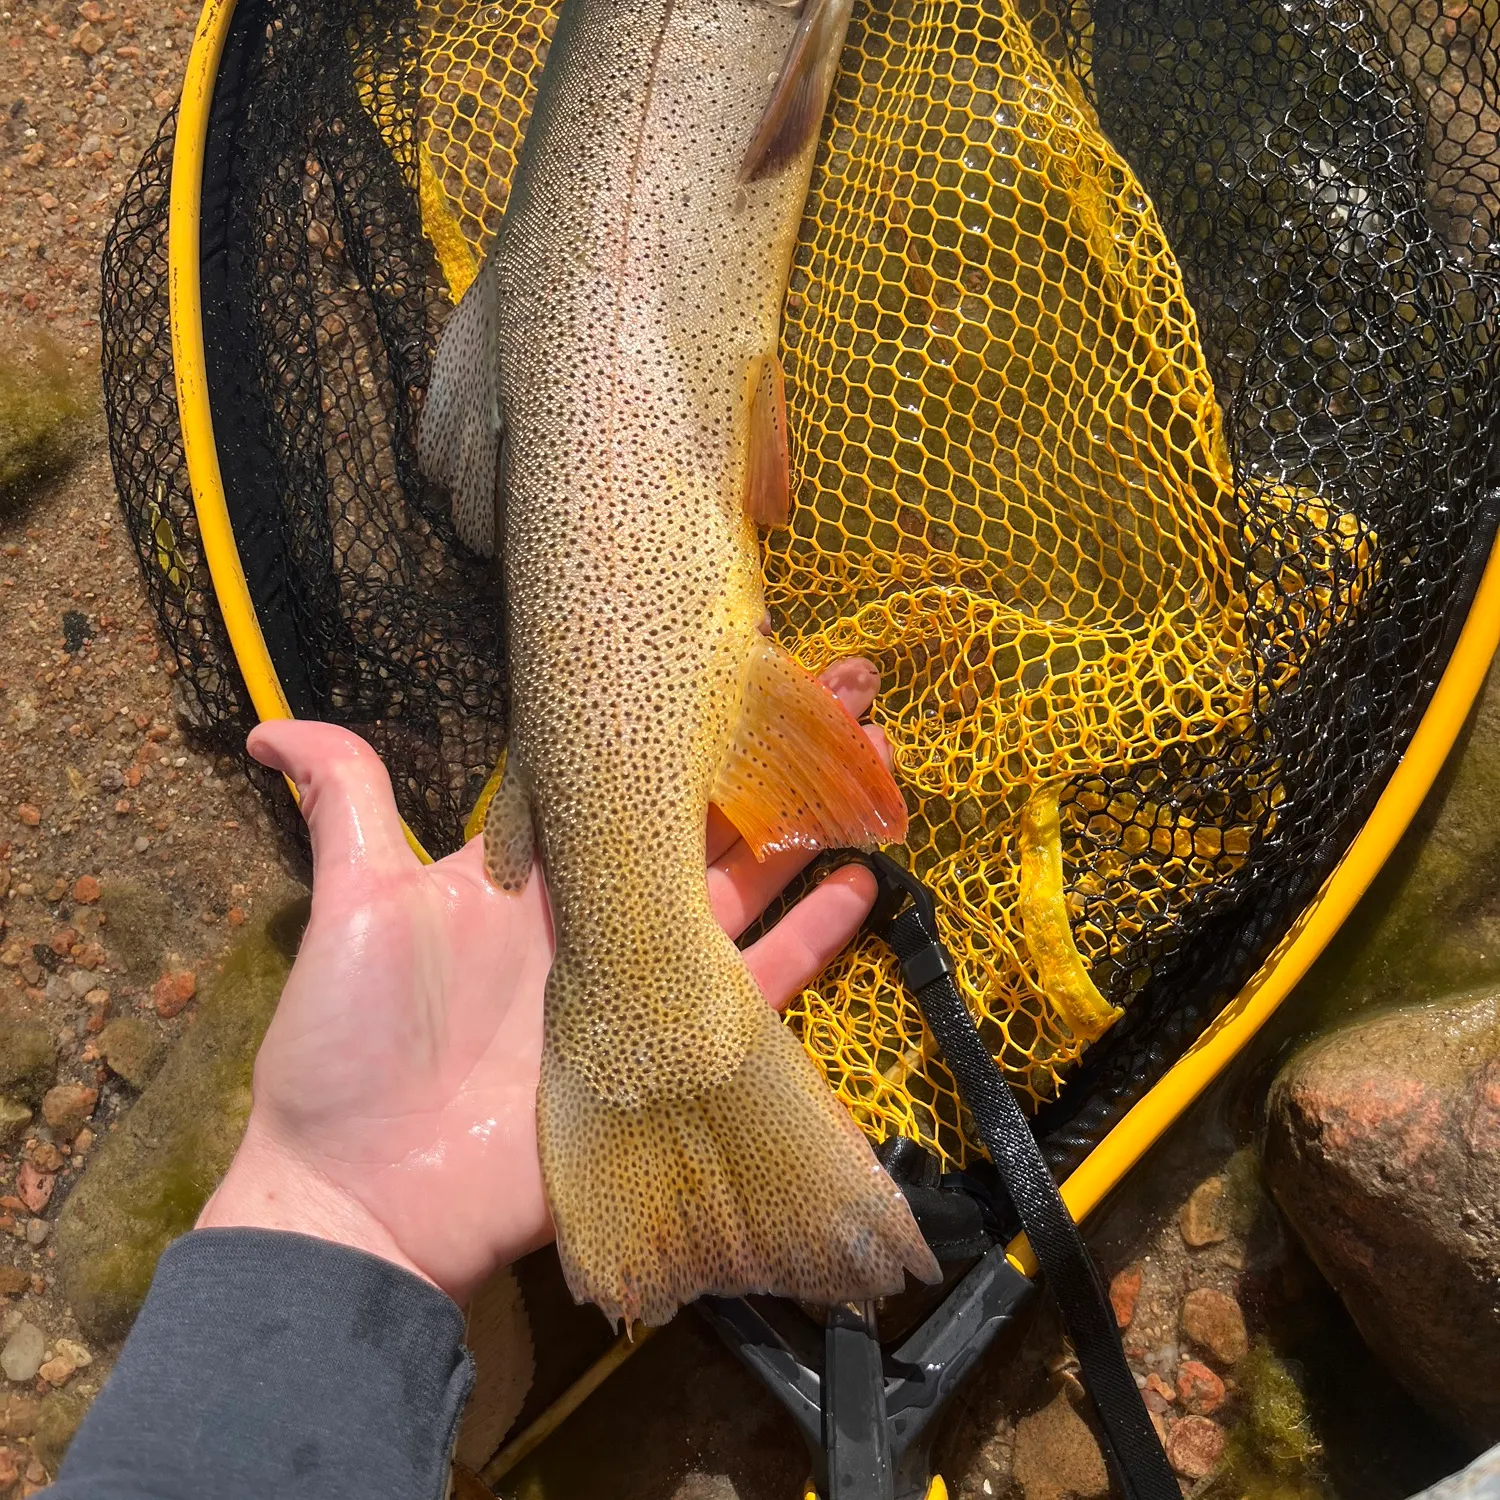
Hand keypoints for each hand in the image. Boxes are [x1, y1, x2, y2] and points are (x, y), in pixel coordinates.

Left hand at [196, 661, 892, 1304]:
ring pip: (745, 886)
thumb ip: (344, 807)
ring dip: (809, 824)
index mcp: (539, 870)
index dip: (680, 718)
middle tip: (842, 681)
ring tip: (876, 757)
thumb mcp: (351, 908)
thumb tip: (266, 724)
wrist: (365, 1194)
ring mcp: (645, 977)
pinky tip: (860, 883)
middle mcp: (603, 911)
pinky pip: (756, 987)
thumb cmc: (350, 1045)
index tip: (735, 652)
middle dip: (771, 749)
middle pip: (702, 817)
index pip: (624, 775)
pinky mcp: (674, 1047)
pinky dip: (809, 939)